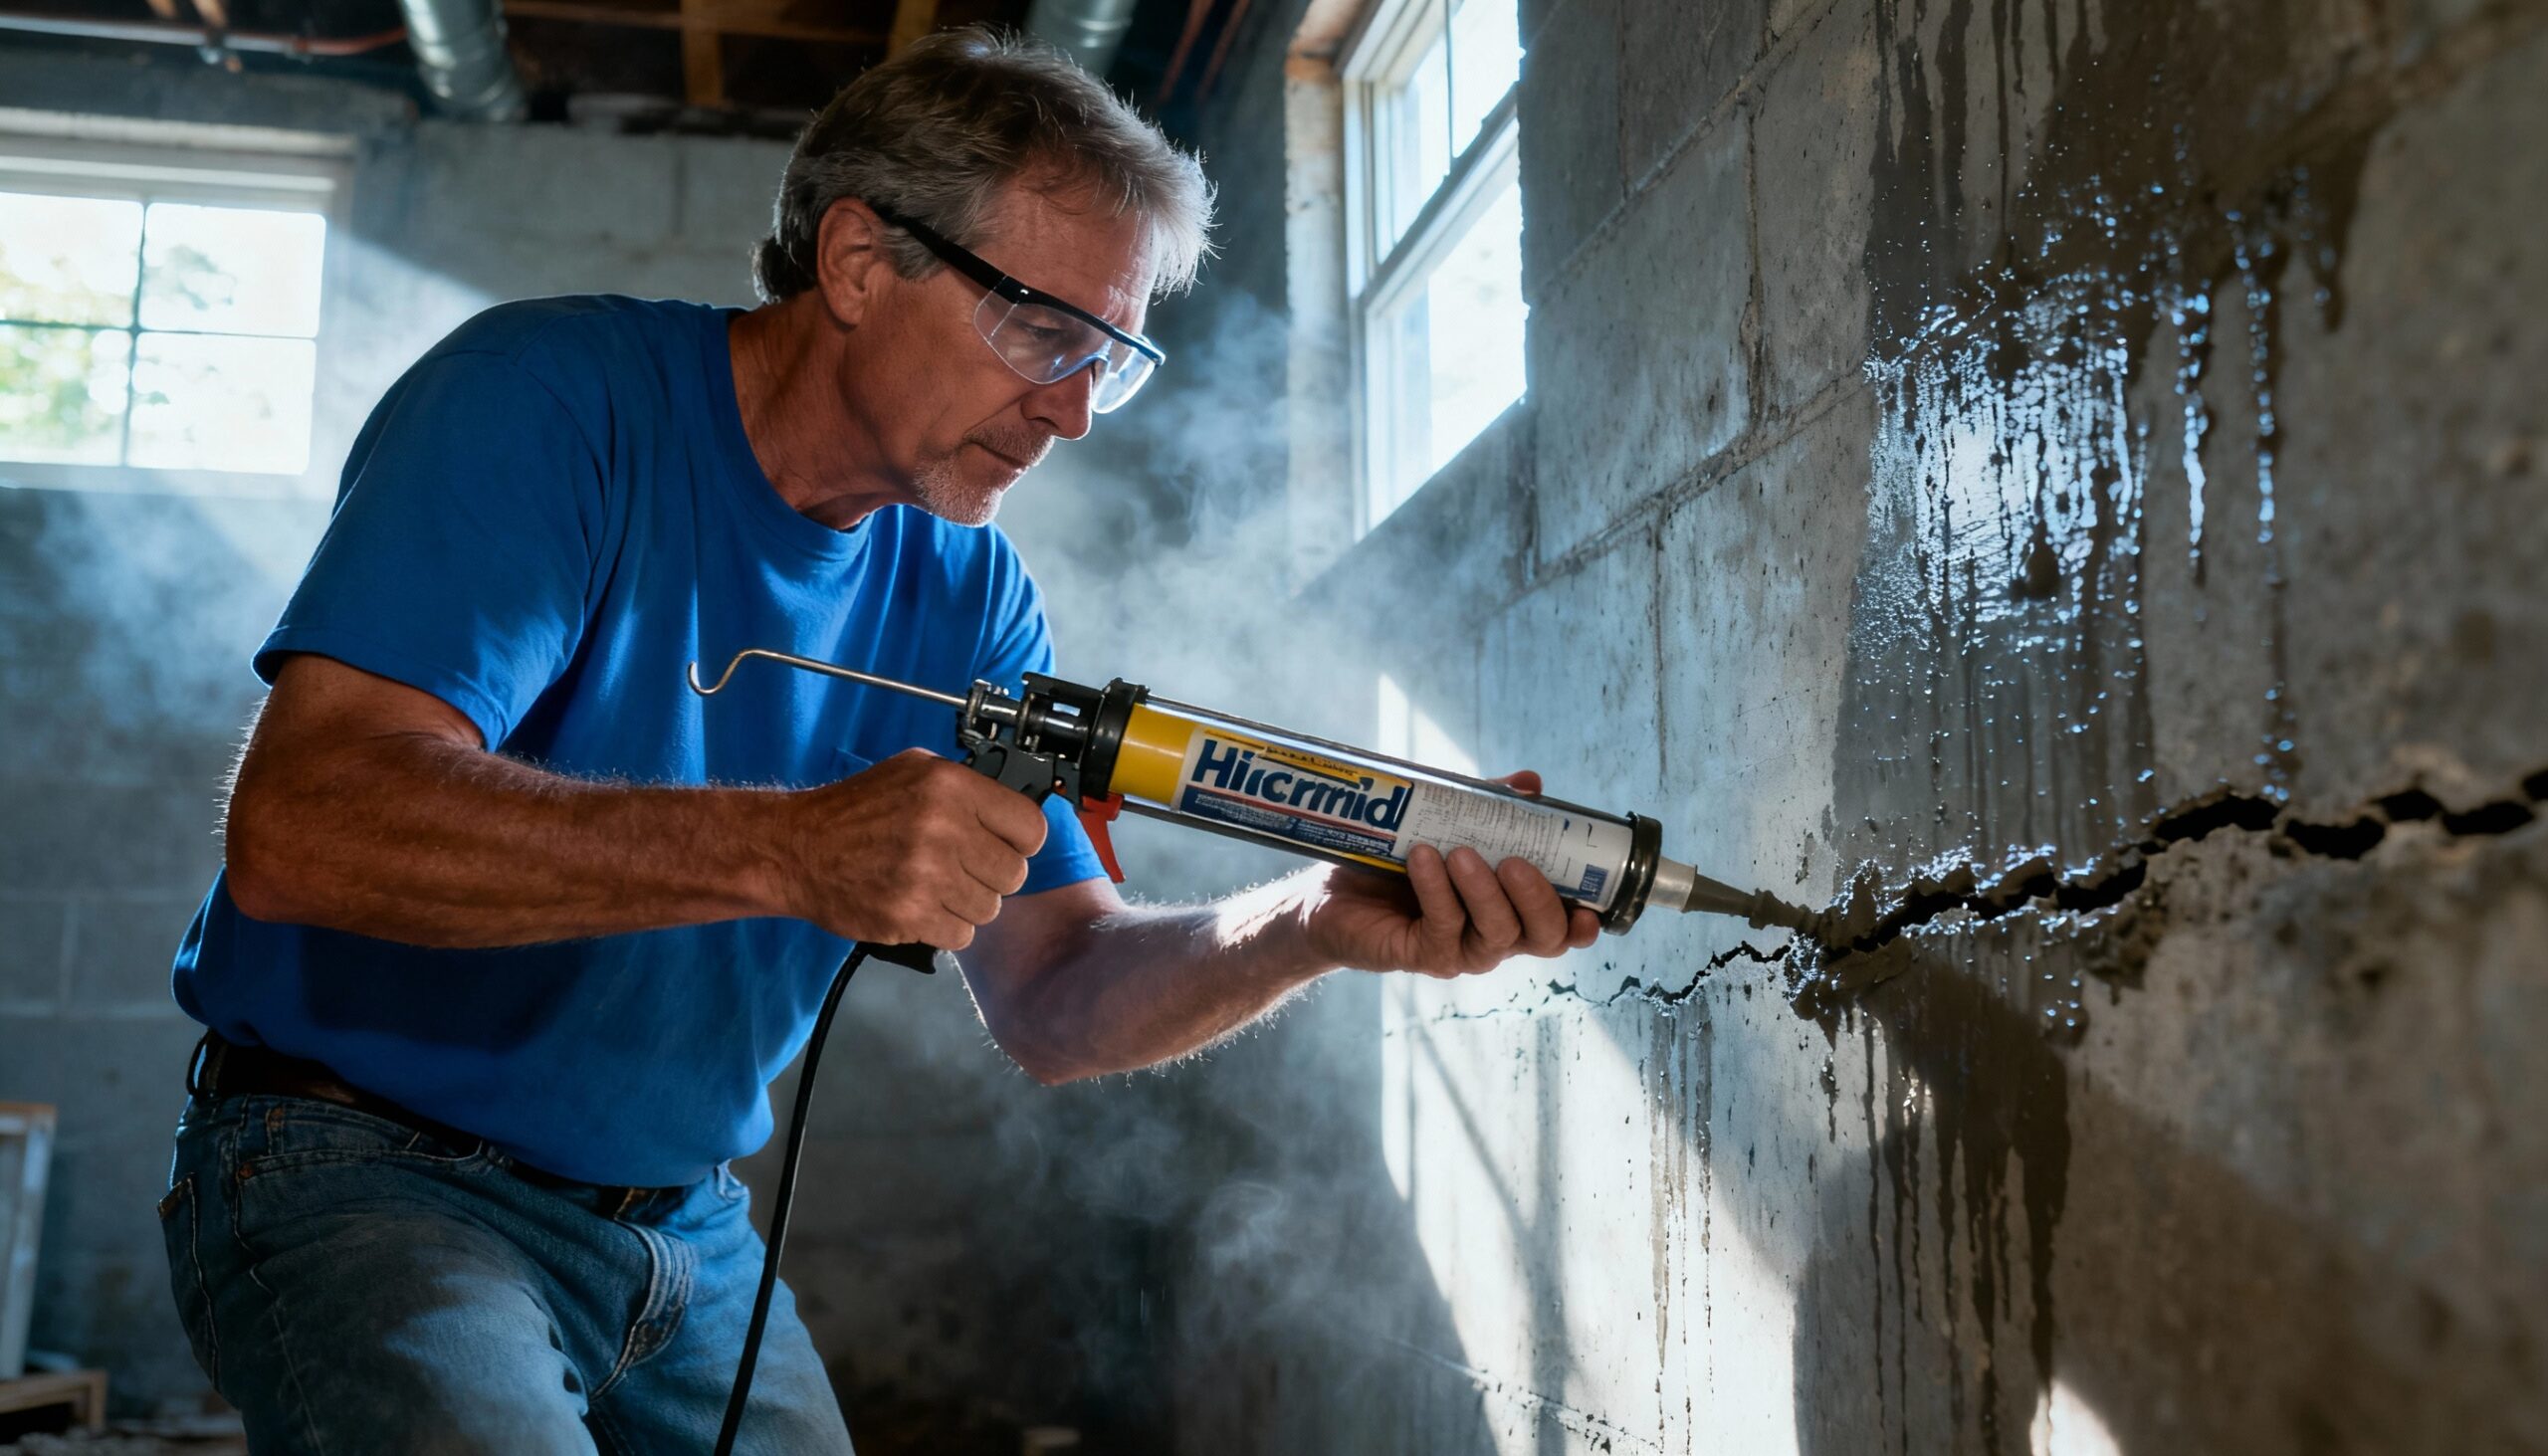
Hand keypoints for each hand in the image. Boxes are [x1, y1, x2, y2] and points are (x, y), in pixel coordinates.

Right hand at [776, 748, 1047, 948]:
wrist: (796, 849)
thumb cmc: (855, 809)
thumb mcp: (914, 771)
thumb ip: (967, 787)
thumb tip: (1012, 810)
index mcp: (950, 787)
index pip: (1031, 827)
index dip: (1020, 840)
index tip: (1004, 844)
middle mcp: (944, 829)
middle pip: (1014, 874)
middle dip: (990, 875)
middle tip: (961, 869)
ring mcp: (927, 876)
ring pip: (990, 909)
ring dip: (967, 904)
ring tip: (934, 887)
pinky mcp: (911, 916)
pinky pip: (961, 935)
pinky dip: (945, 927)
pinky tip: (920, 906)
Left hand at [1298, 770, 1602, 977]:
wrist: (1331, 892)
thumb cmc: (1398, 861)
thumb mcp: (1447, 824)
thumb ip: (1490, 807)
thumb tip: (1531, 784)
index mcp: (1511, 910)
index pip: (1560, 927)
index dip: (1582, 925)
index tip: (1592, 910)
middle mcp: (1493, 937)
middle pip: (1541, 937)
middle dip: (1538, 900)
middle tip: (1516, 862)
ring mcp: (1460, 951)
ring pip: (1496, 934)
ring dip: (1484, 891)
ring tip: (1461, 852)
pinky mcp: (1422, 954)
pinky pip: (1442, 926)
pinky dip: (1437, 889)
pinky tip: (1424, 858)